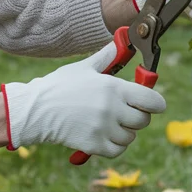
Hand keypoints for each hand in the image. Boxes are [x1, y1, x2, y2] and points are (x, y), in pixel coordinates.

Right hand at [1, 40, 166, 156]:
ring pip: (130, 137)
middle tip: (125, 113)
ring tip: (110, 124)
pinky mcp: (94, 145)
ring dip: (124, 132)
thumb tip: (122, 41)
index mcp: (113, 88)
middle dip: (137, 117)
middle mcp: (112, 109)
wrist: (36, 110)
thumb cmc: (60, 86)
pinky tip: (104, 136)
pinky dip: (115, 146)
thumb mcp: (84, 68)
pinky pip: (117, 150)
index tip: (151, 104)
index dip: (155, 103)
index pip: (152, 100)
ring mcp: (103, 128)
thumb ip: (107, 57)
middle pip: (143, 120)